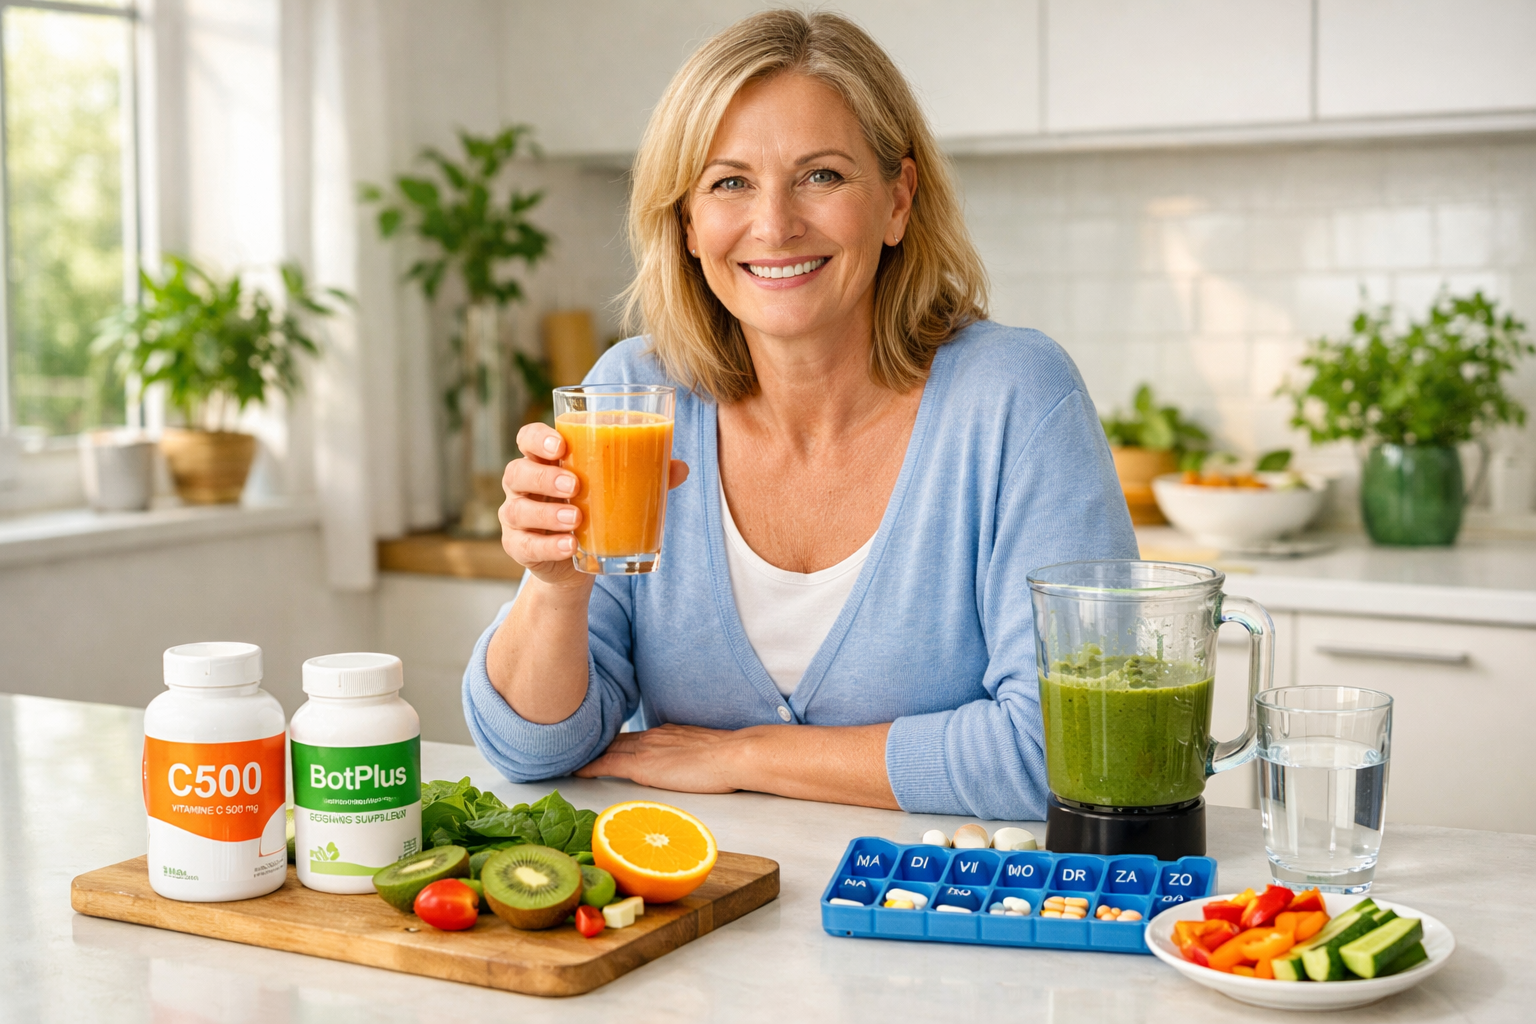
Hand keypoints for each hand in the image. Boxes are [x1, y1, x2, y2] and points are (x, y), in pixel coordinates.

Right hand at [499, 422, 689, 586]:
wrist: (576, 560)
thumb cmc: (594, 510)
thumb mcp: (615, 491)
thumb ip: (645, 475)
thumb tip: (680, 468)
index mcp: (545, 461)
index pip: (527, 438)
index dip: (537, 438)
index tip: (560, 445)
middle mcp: (524, 485)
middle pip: (517, 471)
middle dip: (544, 477)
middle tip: (575, 485)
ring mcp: (517, 517)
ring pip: (517, 509)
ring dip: (547, 513)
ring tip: (576, 518)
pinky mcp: (519, 547)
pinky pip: (526, 545)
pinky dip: (548, 545)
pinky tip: (569, 545)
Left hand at [574, 724, 741, 793]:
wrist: (735, 755)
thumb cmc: (730, 759)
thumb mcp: (704, 753)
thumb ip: (689, 757)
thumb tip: (687, 768)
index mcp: (666, 733)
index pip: (631, 738)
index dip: (612, 742)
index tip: (598, 745)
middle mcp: (652, 736)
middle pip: (614, 740)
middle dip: (593, 744)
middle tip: (572, 749)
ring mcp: (646, 748)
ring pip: (607, 748)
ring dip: (587, 753)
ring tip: (566, 758)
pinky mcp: (642, 764)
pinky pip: (607, 763)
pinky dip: (588, 766)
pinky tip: (574, 771)